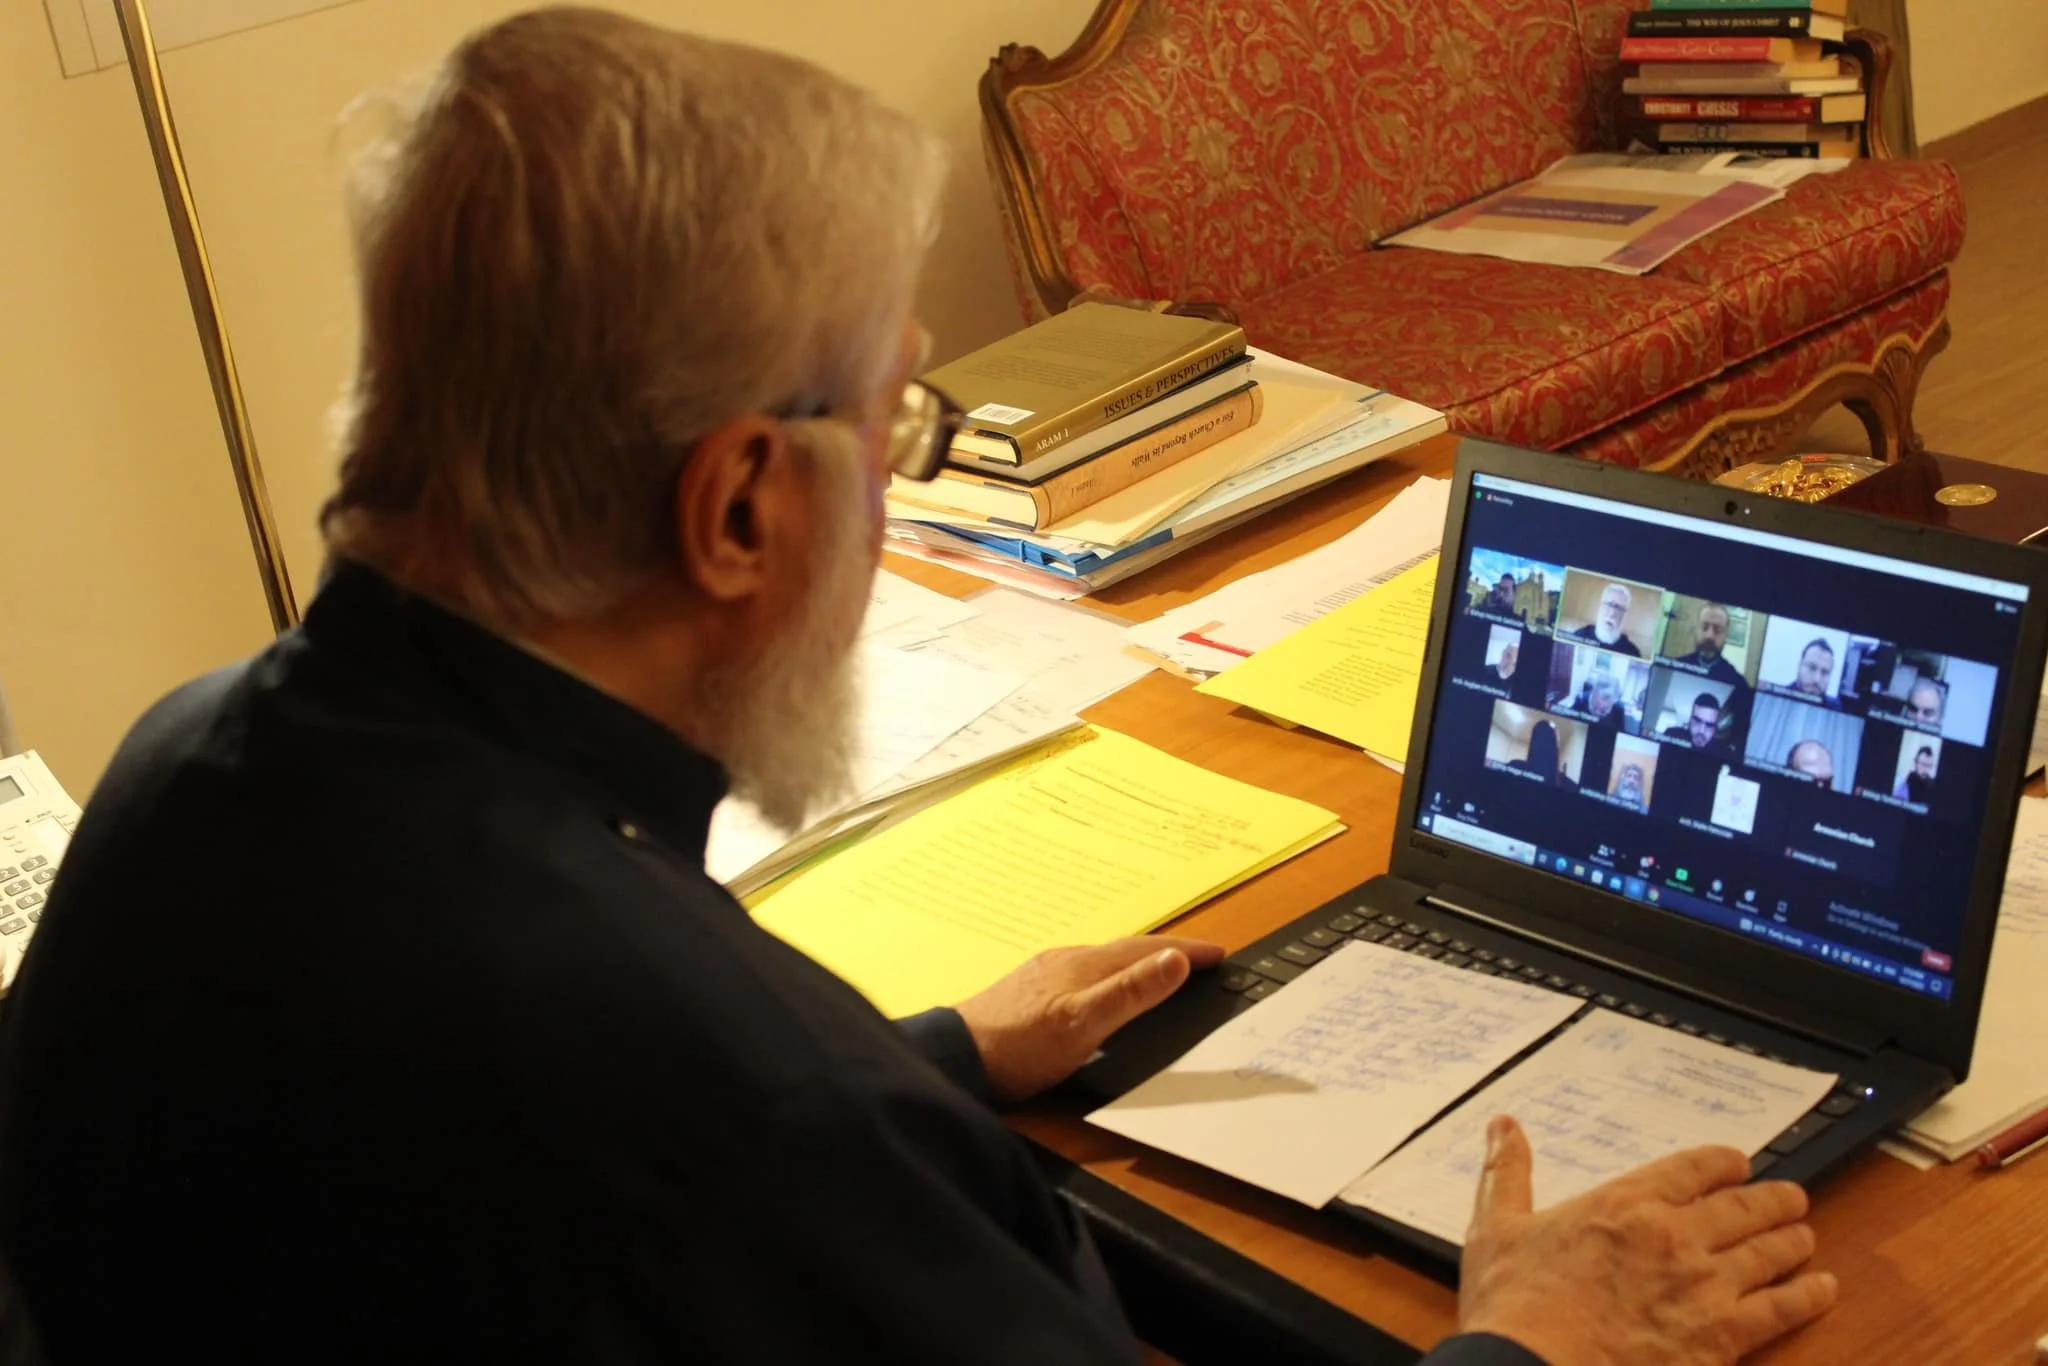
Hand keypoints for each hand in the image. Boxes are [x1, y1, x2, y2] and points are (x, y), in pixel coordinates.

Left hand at [954, 937, 1224, 1102]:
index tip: (1220, 953)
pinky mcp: (1029, 993)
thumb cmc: (1020, 1046)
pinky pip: (1084, 975)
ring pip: (1104, 961)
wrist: (958, 1059)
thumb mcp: (1084, 1024)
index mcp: (1086, 965)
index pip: (1148, 950)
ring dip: (1138, 963)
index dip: (1187, 951)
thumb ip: (1130, 993)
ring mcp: (1046, 976)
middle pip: (1127, 950)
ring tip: (1160, 971)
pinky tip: (1101, 993)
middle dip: (1167, 953)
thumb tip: (1175, 960)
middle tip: (1200, 958)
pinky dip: (1110, 977)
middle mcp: (1067, 962)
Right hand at [1458, 1116, 1837, 1364]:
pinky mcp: (1722, 1337)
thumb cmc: (1513, 1307)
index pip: (1693, 1168)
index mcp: (1624, 1203)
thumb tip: (1503, 1126)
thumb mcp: (1496, 1228)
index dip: (1724, 1163)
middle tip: (1790, 1198)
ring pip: (1770, 1252)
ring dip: (1793, 1240)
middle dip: (1772, 1199)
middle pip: (1744, 1206)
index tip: (1738, 1164)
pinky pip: (1782, 1309)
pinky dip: (1808, 1296)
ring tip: (1804, 1237)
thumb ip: (1505, 1172)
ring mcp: (1705, 1287)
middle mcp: (1674, 1236)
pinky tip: (1823, 1289)